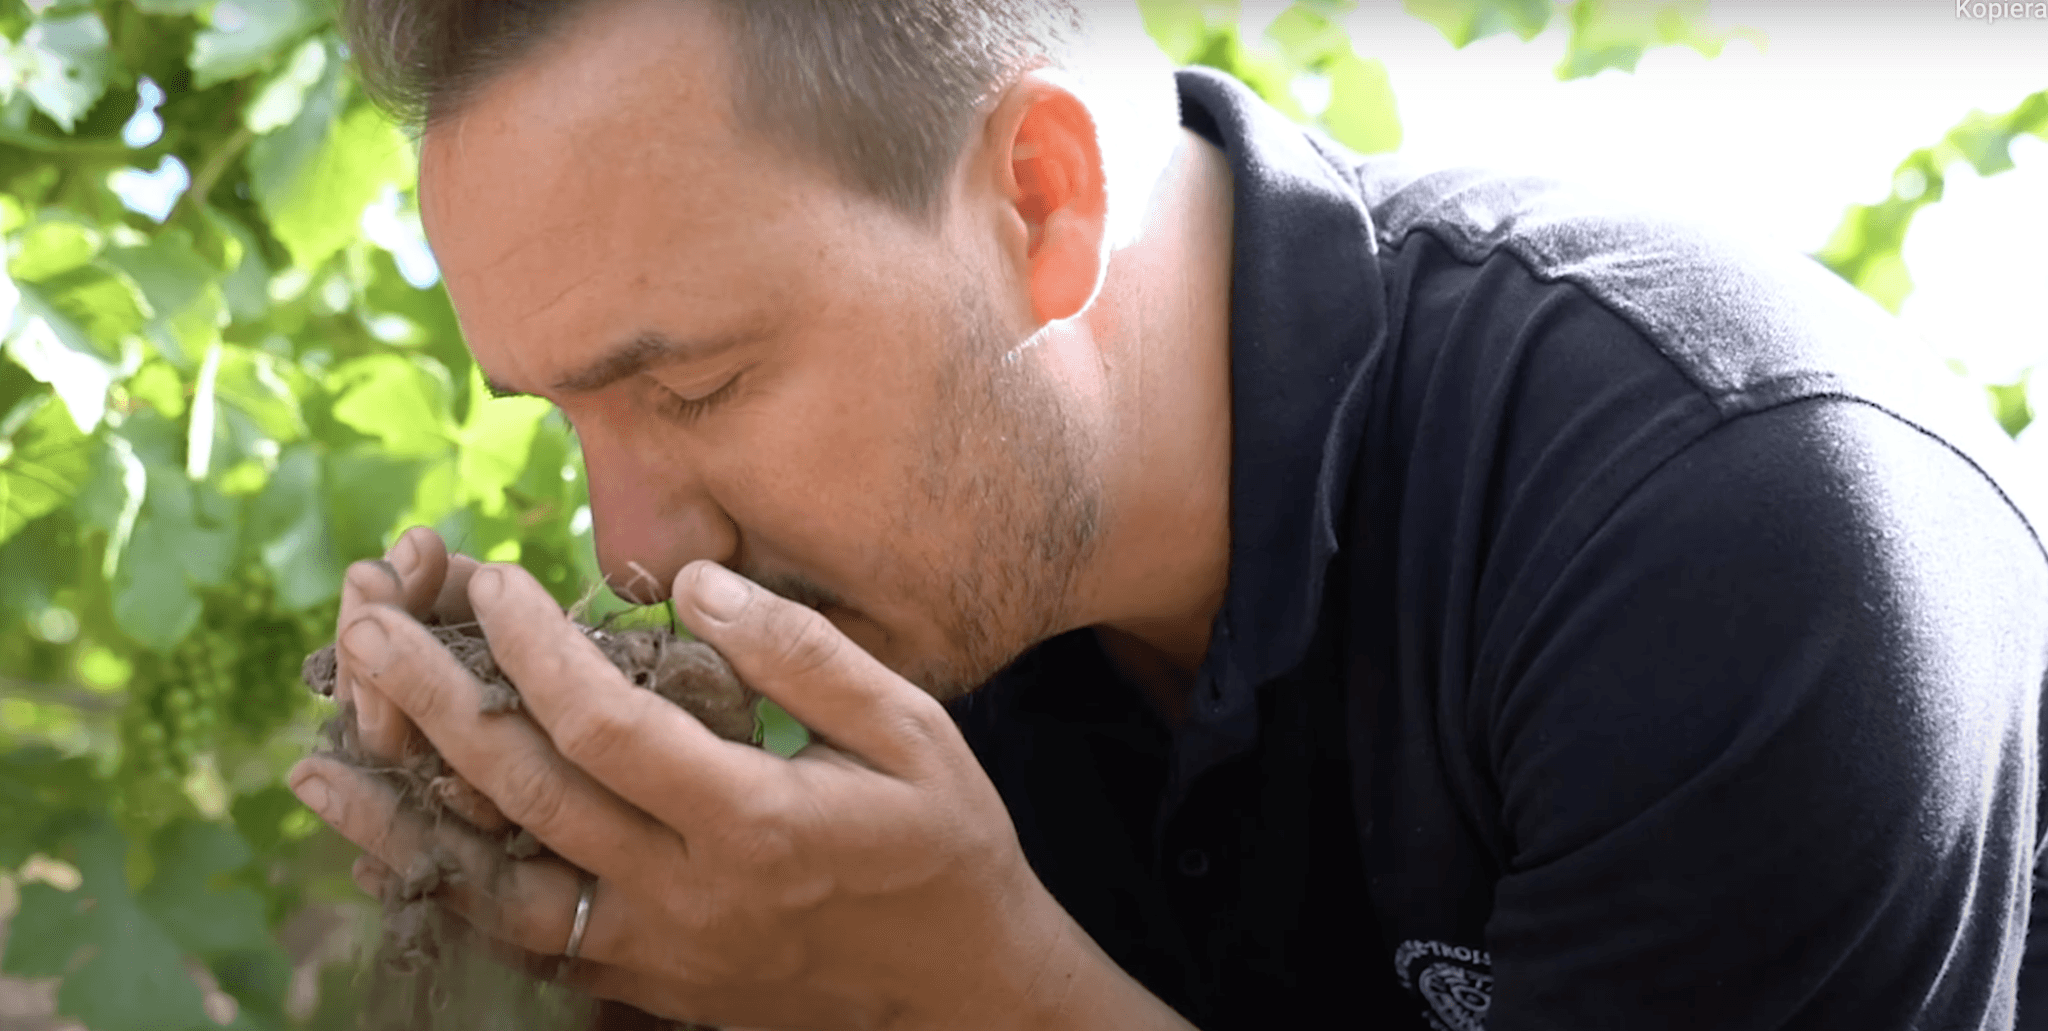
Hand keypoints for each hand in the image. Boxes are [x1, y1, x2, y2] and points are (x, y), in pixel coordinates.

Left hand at [289, 547, 1189, 1029]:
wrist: (963, 993)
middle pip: (522, 796)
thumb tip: (690, 588)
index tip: (487, 579)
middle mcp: (685, 894)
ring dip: (400, 824)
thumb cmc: (946, 845)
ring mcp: (655, 953)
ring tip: (317, 766)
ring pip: (493, 889)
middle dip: (430, 703)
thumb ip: (801, 654)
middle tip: (366, 629)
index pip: (604, 723)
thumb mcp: (911, 730)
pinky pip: (522, 943)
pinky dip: (452, 896)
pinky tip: (401, 856)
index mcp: (752, 819)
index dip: (530, 646)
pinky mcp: (645, 986)